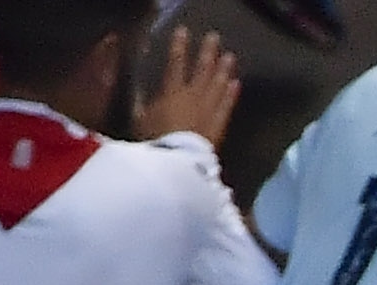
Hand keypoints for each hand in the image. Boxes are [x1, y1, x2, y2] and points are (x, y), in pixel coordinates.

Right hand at [132, 19, 240, 142]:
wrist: (175, 162)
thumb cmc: (153, 140)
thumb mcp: (139, 117)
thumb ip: (142, 100)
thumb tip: (140, 89)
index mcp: (171, 91)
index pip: (175, 63)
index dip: (179, 46)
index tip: (183, 31)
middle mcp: (193, 96)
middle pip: (202, 69)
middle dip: (208, 52)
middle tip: (214, 37)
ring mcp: (208, 110)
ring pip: (218, 85)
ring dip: (224, 69)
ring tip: (230, 56)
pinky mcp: (218, 126)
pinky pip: (227, 107)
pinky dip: (232, 94)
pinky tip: (236, 83)